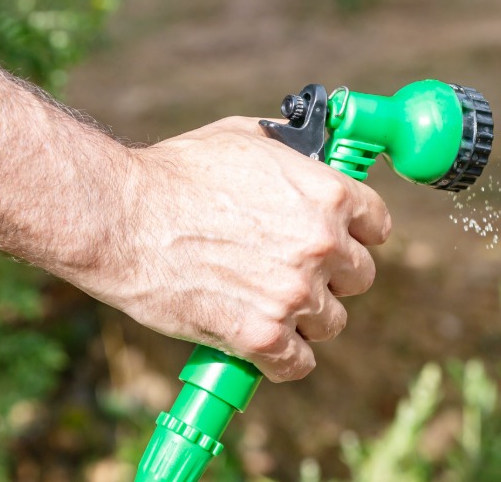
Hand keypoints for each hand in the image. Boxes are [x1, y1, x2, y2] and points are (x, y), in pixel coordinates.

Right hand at [72, 116, 390, 381]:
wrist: (122, 217)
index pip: (378, 224)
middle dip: (333, 276)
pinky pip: (297, 364)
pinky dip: (283, 360)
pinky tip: (267, 348)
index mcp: (328, 194)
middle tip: (297, 272)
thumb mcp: (246, 137)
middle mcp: (322, 244)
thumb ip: (292, 152)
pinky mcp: (261, 335)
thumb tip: (314, 152)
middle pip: (360, 277)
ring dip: (307, 318)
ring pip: (331, 322)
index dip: (358, 232)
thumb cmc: (176, 171)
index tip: (343, 239)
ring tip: (272, 306)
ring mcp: (294, 293)